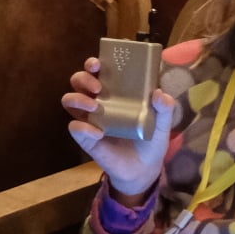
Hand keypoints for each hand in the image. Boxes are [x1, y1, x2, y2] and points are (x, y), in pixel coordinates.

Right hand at [63, 59, 178, 200]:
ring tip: (94, 107)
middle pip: (78, 81)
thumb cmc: (151, 140)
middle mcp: (99, 101)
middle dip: (83, 78)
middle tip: (98, 87)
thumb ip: (165, 108)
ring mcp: (90, 119)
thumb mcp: (162, 123)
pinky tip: (98, 134)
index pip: (99, 71)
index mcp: (116, 92)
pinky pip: (75, 128)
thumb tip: (159, 93)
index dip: (93, 63)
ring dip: (77, 99)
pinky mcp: (86, 138)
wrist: (144, 169)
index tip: (98, 64)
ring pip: (70, 100)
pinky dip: (83, 128)